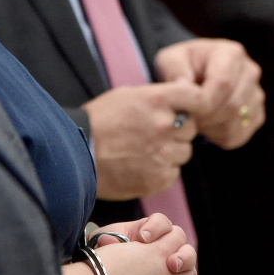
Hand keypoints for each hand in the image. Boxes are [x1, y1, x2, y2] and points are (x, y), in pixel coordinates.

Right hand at [83, 81, 205, 199]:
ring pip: (184, 152)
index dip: (197, 103)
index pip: (197, 96)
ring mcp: (163, 154)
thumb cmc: (97, 122)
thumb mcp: (126, 96)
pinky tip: (141, 165)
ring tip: (144, 151)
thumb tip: (178, 100)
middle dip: (178, 130)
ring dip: (170, 152)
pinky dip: (161, 170)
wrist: (75, 154)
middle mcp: (164, 126)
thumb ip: (156, 98)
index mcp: (156, 101)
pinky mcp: (159, 178)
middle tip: (154, 133)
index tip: (191, 109)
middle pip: (191, 128)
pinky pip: (173, 172)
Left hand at [90, 212, 188, 274]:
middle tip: (170, 263)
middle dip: (182, 256)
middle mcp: (165, 252)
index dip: (157, 228)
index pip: (163, 223)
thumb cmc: (104, 257)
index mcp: (151, 233)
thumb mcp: (102, 245)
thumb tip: (106, 241)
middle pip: (186, 249)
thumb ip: (106, 239)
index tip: (143, 238)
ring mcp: (170, 274)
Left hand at [155, 37, 264, 147]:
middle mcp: (250, 73)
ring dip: (210, 128)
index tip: (184, 109)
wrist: (193, 74)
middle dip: (205, 117)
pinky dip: (217, 137)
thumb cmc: (181, 65)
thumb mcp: (170, 59)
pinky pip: (239, 135)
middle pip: (232, 105)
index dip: (203, 102)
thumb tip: (183, 85)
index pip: (223, 84)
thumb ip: (174, 70)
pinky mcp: (256, 115)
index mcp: (231, 54)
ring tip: (192, 120)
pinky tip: (204, 127)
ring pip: (236, 123)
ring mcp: (256, 95)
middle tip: (185, 119)